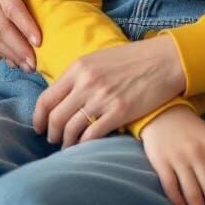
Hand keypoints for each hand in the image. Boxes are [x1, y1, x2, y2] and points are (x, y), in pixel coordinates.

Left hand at [32, 34, 186, 146]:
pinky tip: (85, 146)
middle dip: (51, 133)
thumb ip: (80, 75)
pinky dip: (84, 144)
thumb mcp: (100, 58)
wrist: (165, 59)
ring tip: (68, 146)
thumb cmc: (134, 59)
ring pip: (71, 128)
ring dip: (66, 142)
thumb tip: (62, 96)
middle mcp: (86, 82)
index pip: (46, 98)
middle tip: (54, 139)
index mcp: (79, 67)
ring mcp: (102, 97)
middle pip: (56, 117)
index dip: (38, 117)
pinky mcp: (119, 111)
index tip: (39, 127)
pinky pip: (92, 134)